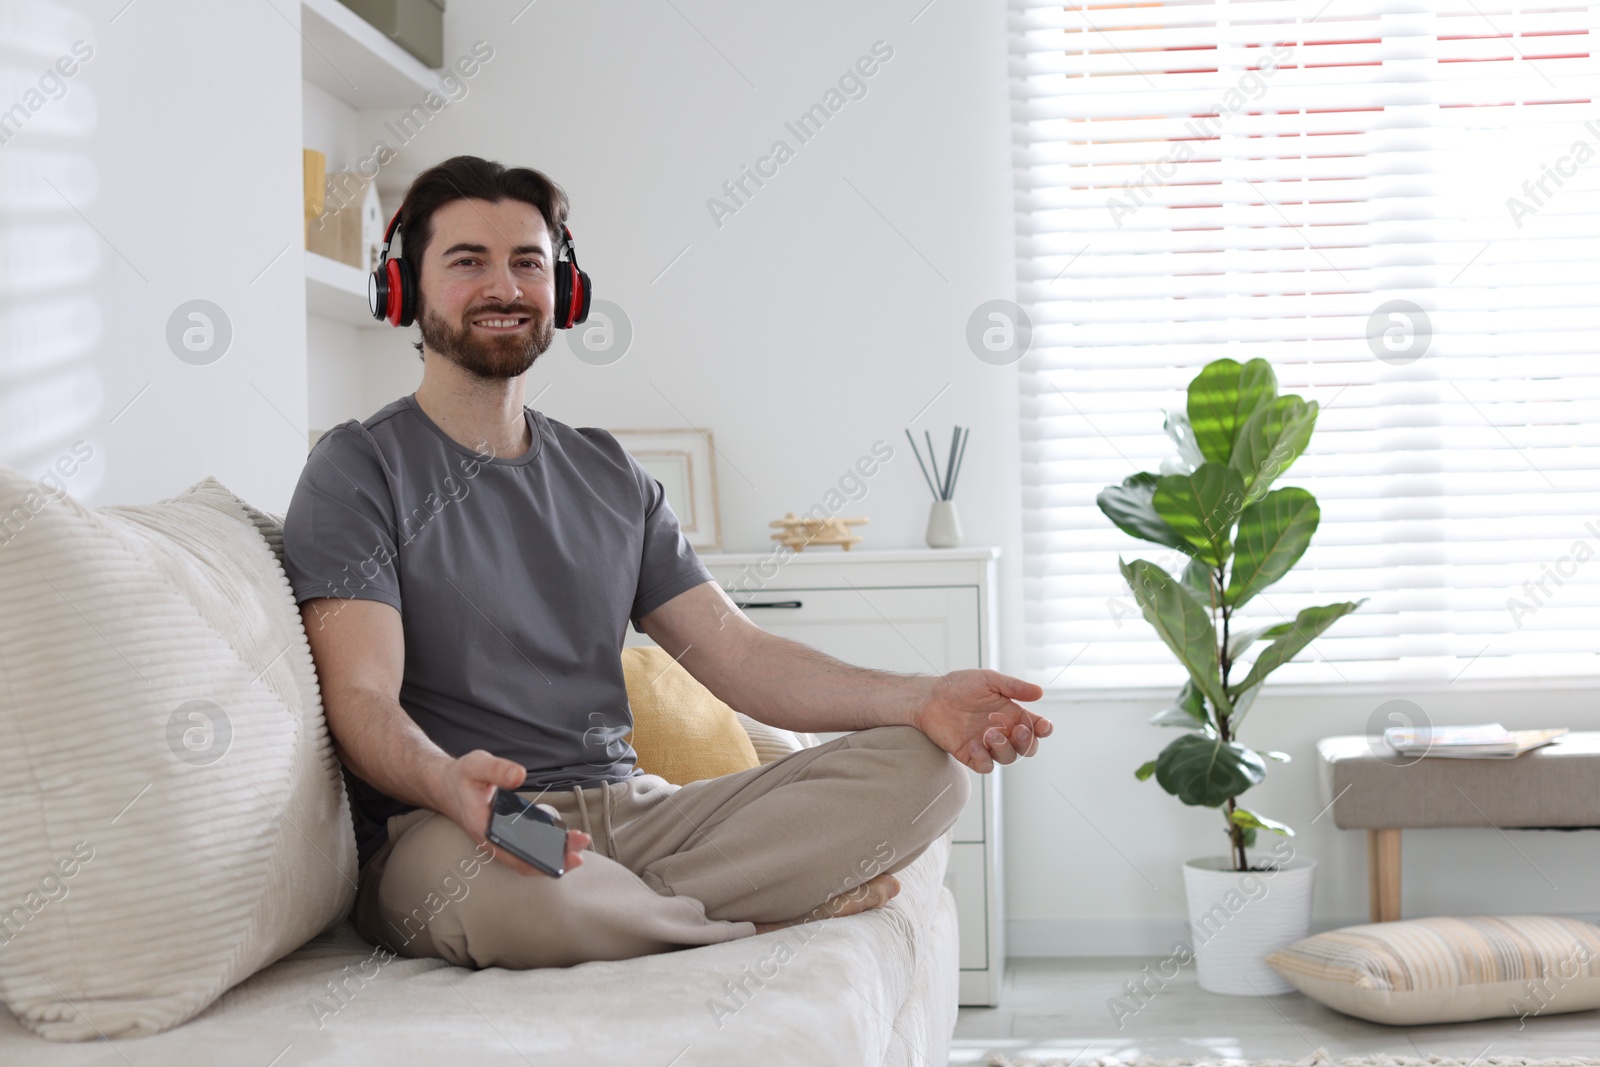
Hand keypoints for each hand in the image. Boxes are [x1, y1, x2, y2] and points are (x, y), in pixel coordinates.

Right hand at [433, 749, 590, 876]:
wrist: (446, 785)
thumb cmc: (462, 777)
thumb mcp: (476, 765)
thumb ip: (497, 769)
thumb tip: (519, 775)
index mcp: (485, 831)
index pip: (517, 856)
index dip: (544, 860)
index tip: (568, 854)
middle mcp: (493, 842)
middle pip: (528, 860)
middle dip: (558, 856)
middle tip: (582, 842)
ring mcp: (500, 840)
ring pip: (529, 856)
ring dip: (555, 852)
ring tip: (579, 840)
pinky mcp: (506, 834)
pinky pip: (527, 847)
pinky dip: (546, 846)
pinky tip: (564, 838)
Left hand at [911, 670, 1049, 772]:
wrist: (930, 697)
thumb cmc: (959, 685)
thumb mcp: (988, 680)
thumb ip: (1013, 686)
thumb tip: (1040, 692)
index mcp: (1012, 713)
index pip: (1035, 727)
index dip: (1044, 729)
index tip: (1043, 726)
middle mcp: (1003, 731)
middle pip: (1027, 747)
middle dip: (1028, 742)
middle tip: (1019, 730)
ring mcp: (987, 744)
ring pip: (1008, 758)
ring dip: (1004, 748)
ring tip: (990, 733)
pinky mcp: (970, 754)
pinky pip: (985, 766)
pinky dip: (984, 759)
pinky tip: (973, 743)